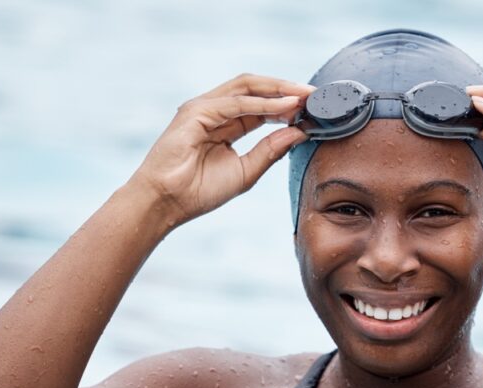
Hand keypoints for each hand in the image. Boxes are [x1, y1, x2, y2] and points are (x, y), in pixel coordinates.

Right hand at [127, 74, 314, 224]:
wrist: (167, 203)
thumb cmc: (199, 191)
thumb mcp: (246, 171)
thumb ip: (271, 150)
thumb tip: (299, 132)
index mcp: (226, 124)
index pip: (262, 106)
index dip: (288, 105)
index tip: (315, 110)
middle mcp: (215, 111)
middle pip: (256, 89)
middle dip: (287, 90)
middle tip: (316, 96)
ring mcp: (204, 108)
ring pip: (247, 88)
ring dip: (279, 91)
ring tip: (305, 97)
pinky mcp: (196, 111)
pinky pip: (236, 103)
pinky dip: (264, 104)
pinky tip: (286, 108)